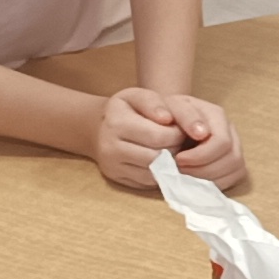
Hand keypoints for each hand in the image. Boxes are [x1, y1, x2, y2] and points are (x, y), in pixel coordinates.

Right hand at [91, 86, 242, 191]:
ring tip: (169, 148)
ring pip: (154, 173)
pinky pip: (147, 182)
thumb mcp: (138, 95)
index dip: (177, 134)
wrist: (99, 127)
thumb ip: (155, 102)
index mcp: (116, 123)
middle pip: (158, 157)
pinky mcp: (117, 179)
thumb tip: (167, 119)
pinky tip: (161, 160)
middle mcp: (110, 147)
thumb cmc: (126, 109)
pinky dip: (160, 173)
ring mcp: (112, 166)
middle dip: (175, 149)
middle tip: (177, 140)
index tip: (180, 128)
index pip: (159, 136)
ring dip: (169, 163)